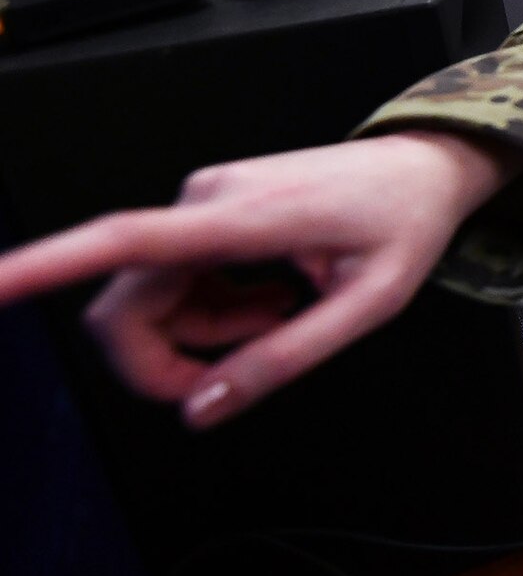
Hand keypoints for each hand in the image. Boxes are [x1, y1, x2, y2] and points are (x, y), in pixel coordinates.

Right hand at [0, 131, 522, 426]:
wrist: (426, 167)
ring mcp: (204, 197)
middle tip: (239, 372)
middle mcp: (206, 199)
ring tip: (280, 314)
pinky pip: (177, 277)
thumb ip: (285, 358)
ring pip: (153, 296)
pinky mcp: (208, 204)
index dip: (42, 264)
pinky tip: (271, 295)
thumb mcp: (367, 307)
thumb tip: (203, 408)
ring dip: (203, 329)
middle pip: (130, 303)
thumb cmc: (405, 224)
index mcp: (244, 218)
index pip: (122, 240)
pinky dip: (214, 305)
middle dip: (168, 356)